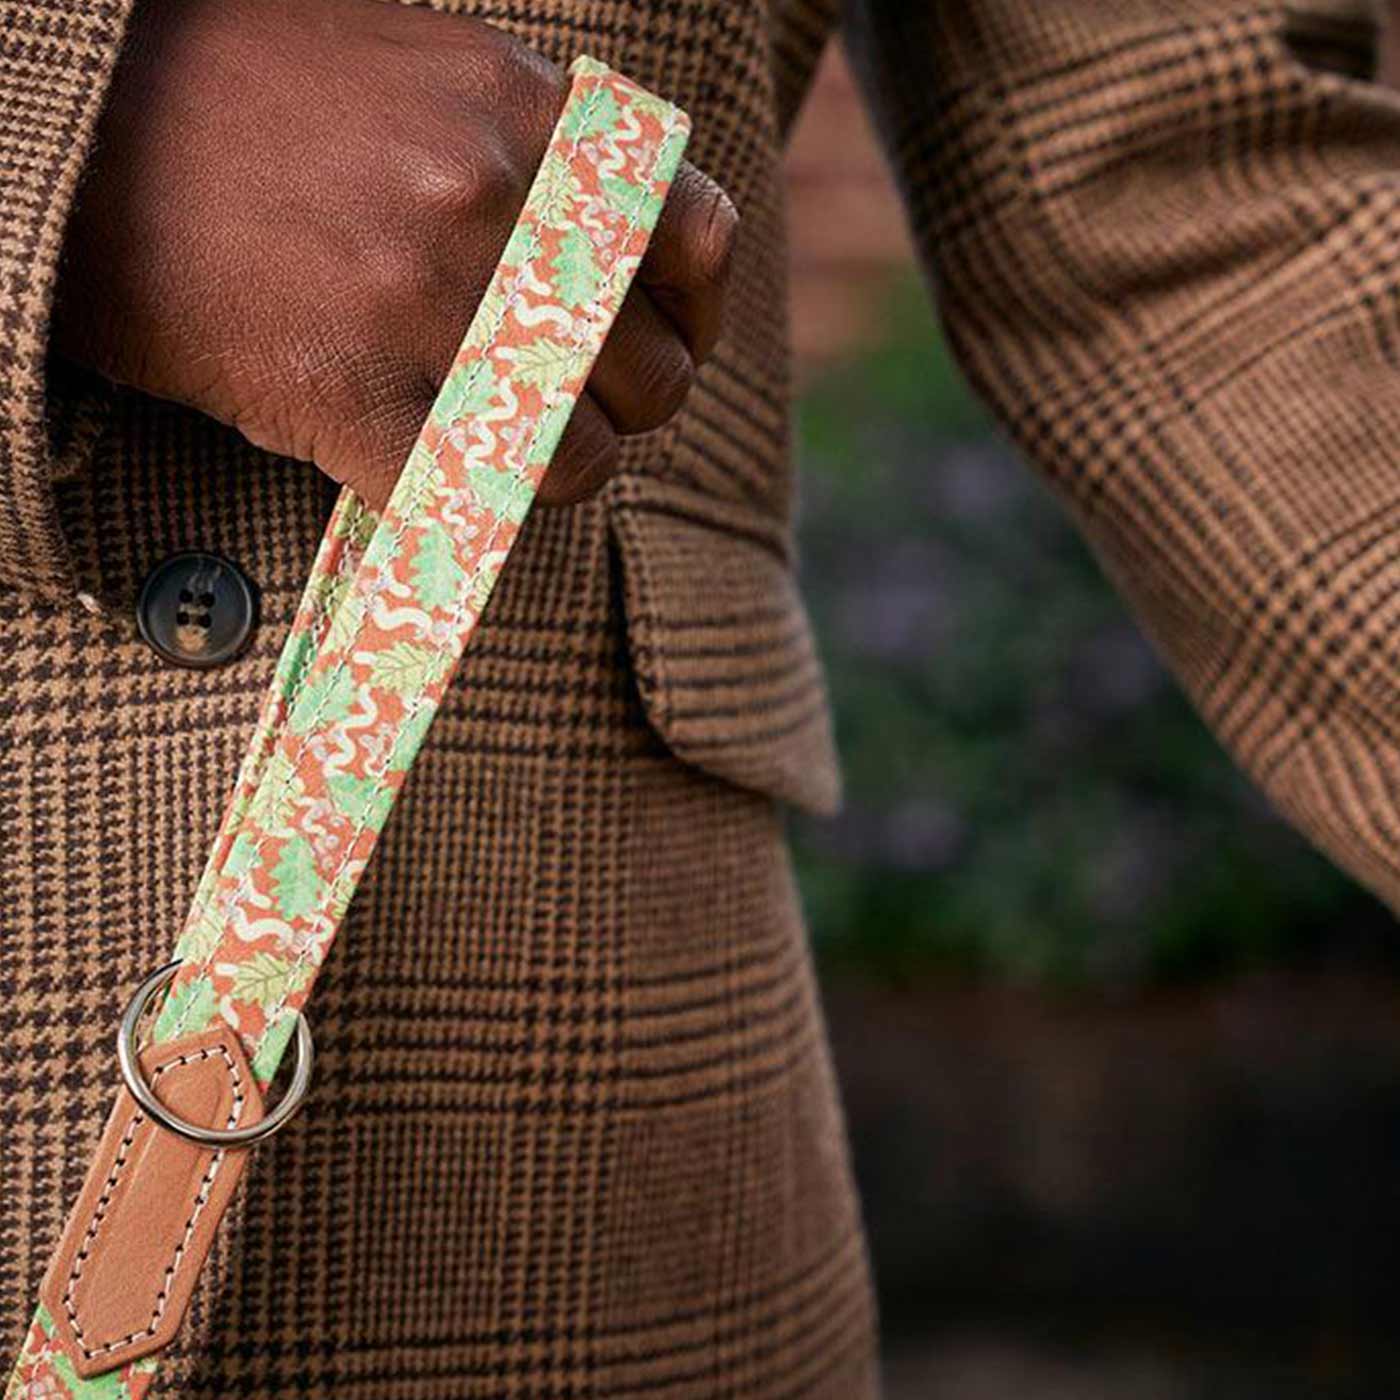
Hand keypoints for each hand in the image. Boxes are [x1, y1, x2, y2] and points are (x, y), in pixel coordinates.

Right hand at [52, 0, 736, 509]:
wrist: (87, 130)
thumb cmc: (252, 98)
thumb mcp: (421, 71)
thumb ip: (532, 153)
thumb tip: (615, 251)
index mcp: (522, 117)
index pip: (694, 237)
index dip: (694, 311)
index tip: (669, 339)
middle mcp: (491, 208)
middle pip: (649, 372)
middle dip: (628, 408)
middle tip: (579, 408)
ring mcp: (420, 308)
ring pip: (575, 457)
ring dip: (558, 471)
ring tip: (511, 449)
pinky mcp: (347, 400)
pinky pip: (471, 499)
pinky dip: (465, 505)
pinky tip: (427, 468)